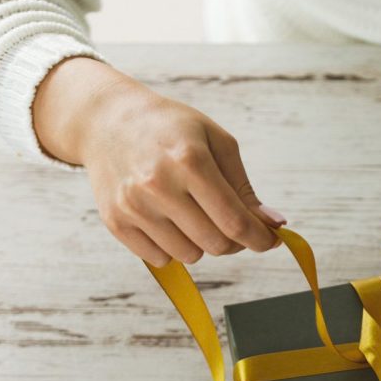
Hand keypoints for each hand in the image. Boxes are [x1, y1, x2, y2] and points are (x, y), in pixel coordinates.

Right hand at [33, 57, 282, 266]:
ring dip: (201, 242)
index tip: (270, 241)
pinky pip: (160, 259)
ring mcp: (134, 206)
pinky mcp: (116, 222)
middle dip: (233, 240)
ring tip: (192, 213)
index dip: (260, 239)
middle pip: (216, 244)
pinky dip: (172, 247)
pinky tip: (167, 219)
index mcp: (189, 161)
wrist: (106, 121)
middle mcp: (158, 185)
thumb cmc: (171, 130)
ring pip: (190, 256)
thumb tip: (274, 225)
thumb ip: (244, 187)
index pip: (234, 221)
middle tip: (231, 223)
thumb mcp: (215, 142)